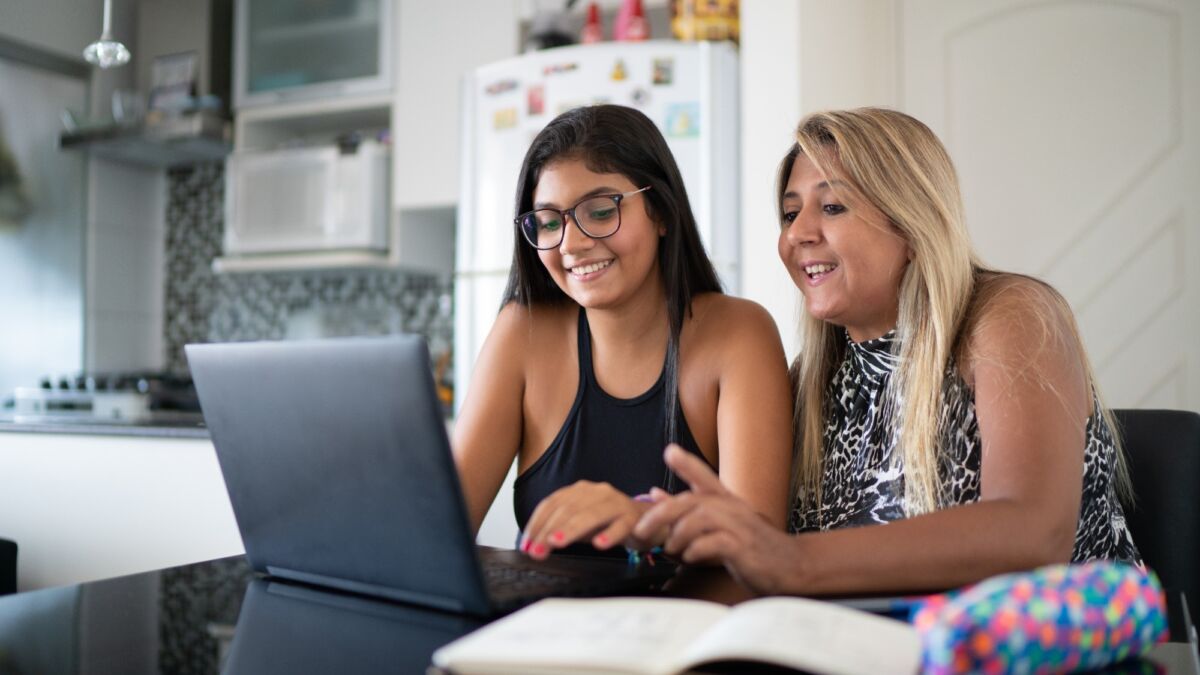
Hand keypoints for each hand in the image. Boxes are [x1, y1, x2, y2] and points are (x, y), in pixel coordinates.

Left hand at [520, 481, 651, 559]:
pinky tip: (599, 545)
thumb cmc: (608, 522)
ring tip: (556, 543)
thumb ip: (560, 531)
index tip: (527, 544)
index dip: (537, 523)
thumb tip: (536, 545)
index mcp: (580, 491)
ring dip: (571, 530)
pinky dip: (609, 534)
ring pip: (591, 515)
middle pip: (569, 509)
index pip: (553, 503)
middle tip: (537, 551)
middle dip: (548, 531)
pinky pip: (620, 525)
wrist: (646, 520)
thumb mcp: (581, 525)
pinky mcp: (633, 517)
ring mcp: (616, 503)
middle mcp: (597, 492)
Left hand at [634, 444, 796, 594]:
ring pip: (698, 520)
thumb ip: (687, 512)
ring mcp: (739, 526)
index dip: (687, 463)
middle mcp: (732, 508)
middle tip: (642, 530)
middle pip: (690, 501)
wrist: (791, 566)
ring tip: (671, 550)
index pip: (705, 476)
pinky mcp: (743, 547)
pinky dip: (695, 551)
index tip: (669, 452)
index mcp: (727, 501)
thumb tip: (654, 494)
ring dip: (678, 537)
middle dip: (660, 515)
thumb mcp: (719, 525)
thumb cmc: (752, 545)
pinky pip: (712, 543)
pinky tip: (691, 558)